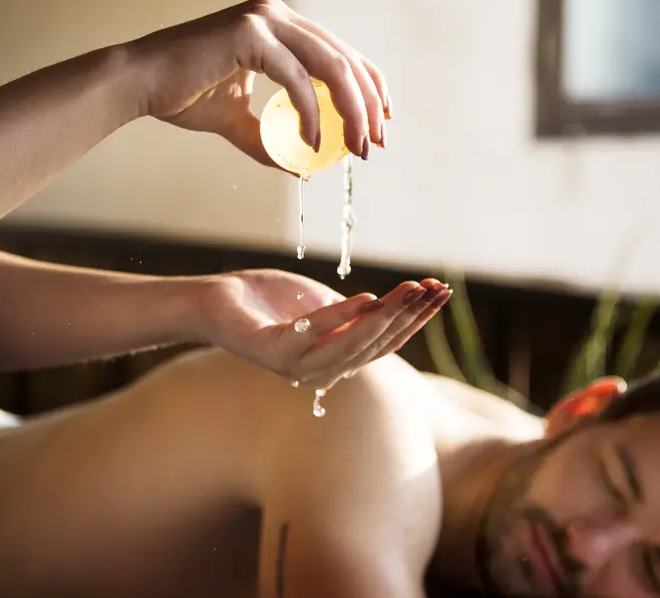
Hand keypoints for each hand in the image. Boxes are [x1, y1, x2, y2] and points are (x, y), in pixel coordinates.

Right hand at [122, 0, 390, 167]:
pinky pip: (296, 79)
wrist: (139, 83)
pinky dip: (311, 114)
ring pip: (331, 66)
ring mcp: (264, 19)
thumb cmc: (182, 96)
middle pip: (345, 58)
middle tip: (373, 145)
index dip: (369, 87)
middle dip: (367, 105)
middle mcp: (276, 14)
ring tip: (354, 149)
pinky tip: (312, 144)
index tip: (381, 125)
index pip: (342, 53)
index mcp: (280, 26)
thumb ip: (272, 137)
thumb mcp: (238, 121)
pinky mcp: (250, 34)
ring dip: (350, 111)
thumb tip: (305, 168)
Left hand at [195, 269, 451, 388]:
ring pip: (350, 344)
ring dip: (384, 316)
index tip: (441, 292)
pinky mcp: (270, 352)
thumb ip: (357, 314)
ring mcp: (295, 366)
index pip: (386, 343)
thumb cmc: (272, 303)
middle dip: (408, 315)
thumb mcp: (325, 307)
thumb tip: (399, 304)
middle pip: (375, 345)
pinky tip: (366, 297)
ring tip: (407, 290)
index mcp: (337, 362)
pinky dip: (341, 316)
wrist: (218, 303)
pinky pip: (311, 334)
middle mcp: (320, 372)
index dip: (415, 319)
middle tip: (433, 288)